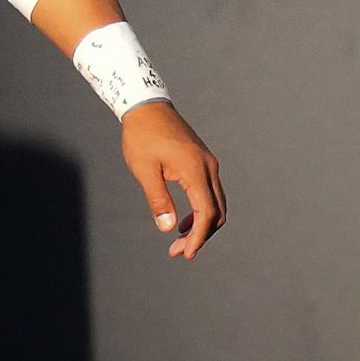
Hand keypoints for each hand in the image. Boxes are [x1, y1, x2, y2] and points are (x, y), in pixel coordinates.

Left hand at [122, 100, 225, 258]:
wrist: (146, 106)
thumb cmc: (142, 136)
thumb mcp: (144, 170)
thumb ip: (158, 199)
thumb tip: (169, 229)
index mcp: (195, 170)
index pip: (207, 214)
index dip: (199, 238)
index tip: (186, 254)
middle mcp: (208, 167)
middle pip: (217, 212)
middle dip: (201, 235)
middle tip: (179, 250)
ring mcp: (208, 162)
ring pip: (216, 203)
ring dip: (202, 224)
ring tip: (180, 239)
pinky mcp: (203, 160)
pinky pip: (210, 192)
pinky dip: (202, 209)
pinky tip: (184, 219)